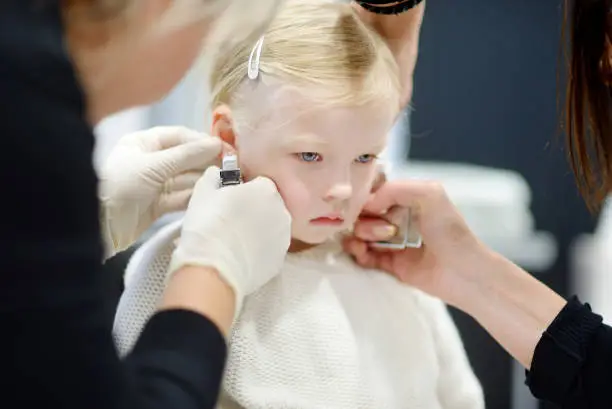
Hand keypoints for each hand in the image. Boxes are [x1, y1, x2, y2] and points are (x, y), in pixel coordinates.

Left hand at [99, 126, 221, 257]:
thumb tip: (217, 144)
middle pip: (185, 158)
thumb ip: (187, 155)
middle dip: (206, 162)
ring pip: (185, 179)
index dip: (202, 141)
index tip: (226, 148)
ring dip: (204, 180)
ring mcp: (153, 184)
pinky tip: (211, 197)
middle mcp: (149, 161)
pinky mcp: (156, 207)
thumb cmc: (120, 185)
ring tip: (226, 182)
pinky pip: (180, 198)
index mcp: (142, 143)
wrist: (96, 225)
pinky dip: (195, 197)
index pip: (179, 136)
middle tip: (232, 167)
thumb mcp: (153, 166)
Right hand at [169, 166, 291, 313]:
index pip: (259, 182)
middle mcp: (282, 211)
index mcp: (266, 190)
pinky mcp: (280, 261)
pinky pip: (269, 249)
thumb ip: (213, 177)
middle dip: (254, 209)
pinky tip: (241, 255)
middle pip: (269, 205)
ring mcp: (284, 238)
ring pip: (271, 227)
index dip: (244, 190)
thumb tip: (216, 172)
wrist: (214, 270)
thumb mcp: (203, 192)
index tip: (229, 199)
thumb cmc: (208, 225)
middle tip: (231, 220)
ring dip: (258, 230)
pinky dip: (259, 250)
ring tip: (235, 240)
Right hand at [343, 179, 491, 307]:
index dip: (364, 197)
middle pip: (365, 214)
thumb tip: (368, 204)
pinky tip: (361, 251)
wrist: (462, 272)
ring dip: (358, 235)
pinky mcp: (391, 264)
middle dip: (364, 219)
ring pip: (362, 234)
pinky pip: (365, 256)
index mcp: (409, 200)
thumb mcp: (429, 193)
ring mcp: (394, 242)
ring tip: (368, 242)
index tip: (359, 203)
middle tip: (384, 230)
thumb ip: (395, 188)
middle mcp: (400, 218)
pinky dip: (358, 253)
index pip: (376, 193)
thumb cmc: (450, 231)